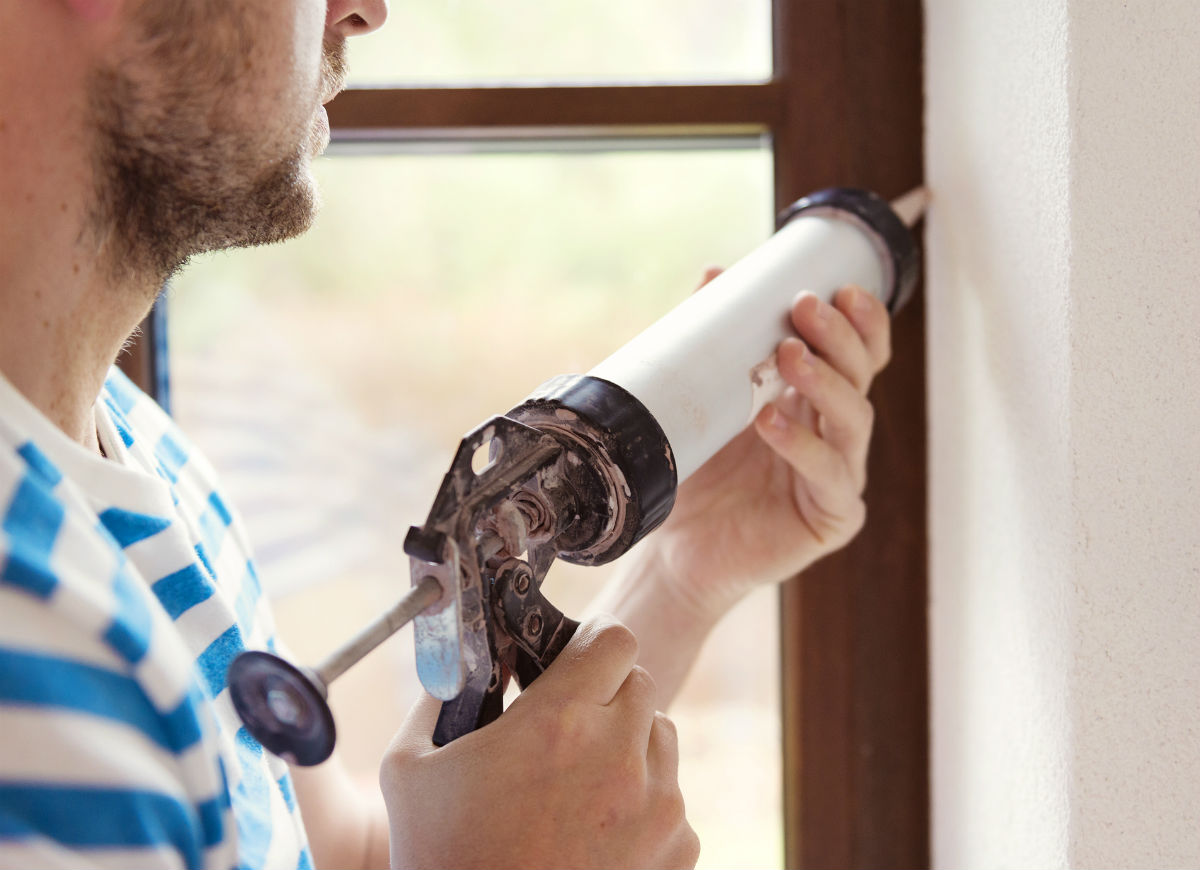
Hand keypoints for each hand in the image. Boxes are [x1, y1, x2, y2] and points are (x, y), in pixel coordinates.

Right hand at [379, 616, 699, 869]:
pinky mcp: (678, 850)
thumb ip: (436, 698)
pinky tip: (594, 832)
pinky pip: (671, 799)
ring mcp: (658, 807)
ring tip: (579, 784)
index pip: (612, 638)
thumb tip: (462, 660)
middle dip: (605, 694)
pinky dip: (643, 805)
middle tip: (568, 725)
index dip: (591, 643)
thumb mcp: (409, 769)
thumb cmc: (440, 859)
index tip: (574, 658)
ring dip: (629, 745)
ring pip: (661, 739)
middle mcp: (619, 756)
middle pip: (640, 683)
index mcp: (559, 722)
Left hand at [645, 278, 892, 618]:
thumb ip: (711, 342)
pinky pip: (829, 476)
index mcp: (814, 402)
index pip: (857, 354)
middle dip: (840, 338)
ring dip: (826, 383)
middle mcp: (834, 435)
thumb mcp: (700, 400)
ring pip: (854, 420)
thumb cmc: (696, 474)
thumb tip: (715, 273)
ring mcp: (838, 476)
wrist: (675, 551)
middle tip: (806, 308)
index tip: (838, 286)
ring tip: (790, 355)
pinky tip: (772, 422)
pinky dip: (802, 446)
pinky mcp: (831, 517)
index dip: (860, 321)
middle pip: (861, 377)